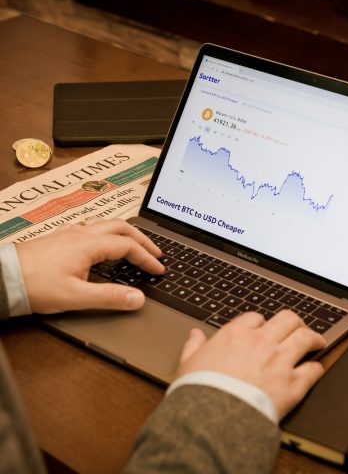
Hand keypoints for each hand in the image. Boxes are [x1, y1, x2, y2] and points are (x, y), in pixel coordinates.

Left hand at [16, 219, 164, 313]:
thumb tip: (138, 298)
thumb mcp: (75, 297)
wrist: (2, 277)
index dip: (147, 257)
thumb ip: (109, 297)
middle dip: (142, 239)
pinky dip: (110, 233)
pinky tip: (106, 245)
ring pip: (107, 223)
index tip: (158, 269)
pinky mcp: (61, 237)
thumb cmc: (34, 286)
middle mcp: (82, 234)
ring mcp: (70, 233)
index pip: (128, 246)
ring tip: (137, 245)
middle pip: (121, 226)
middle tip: (155, 252)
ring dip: (127, 233)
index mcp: (89, 245)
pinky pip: (93, 227)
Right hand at [177, 310, 325, 418]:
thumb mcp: (188, 364)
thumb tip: (194, 335)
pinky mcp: (293, 385)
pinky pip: (312, 370)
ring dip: (314, 338)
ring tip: (317, 342)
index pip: (256, 318)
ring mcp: (279, 362)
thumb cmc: (200, 392)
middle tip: (297, 328)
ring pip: (306, 338)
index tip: (264, 329)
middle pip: (288, 319)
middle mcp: (261, 342)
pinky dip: (316, 369)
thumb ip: (193, 346)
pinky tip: (315, 369)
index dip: (262, 323)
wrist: (214, 419)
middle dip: (294, 322)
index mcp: (236, 334)